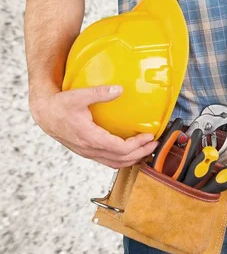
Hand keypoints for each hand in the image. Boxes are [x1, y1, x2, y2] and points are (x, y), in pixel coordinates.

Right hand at [29, 85, 157, 168]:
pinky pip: (108, 161)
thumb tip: (119, 89)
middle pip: (122, 159)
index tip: (149, 136)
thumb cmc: (60, 105)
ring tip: (147, 150)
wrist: (44, 114)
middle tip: (155, 145)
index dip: (138, 145)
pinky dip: (123, 159)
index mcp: (90, 138)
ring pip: (115, 163)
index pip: (120, 148)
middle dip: (141, 153)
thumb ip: (99, 93)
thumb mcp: (78, 96)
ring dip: (133, 159)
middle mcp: (90, 149)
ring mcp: (88, 153)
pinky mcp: (87, 152)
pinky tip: (131, 152)